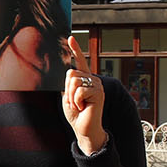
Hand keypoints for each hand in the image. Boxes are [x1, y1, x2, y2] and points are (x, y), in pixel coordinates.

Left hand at [62, 37, 107, 154]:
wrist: (84, 128)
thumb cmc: (76, 114)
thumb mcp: (67, 96)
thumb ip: (67, 83)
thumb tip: (68, 71)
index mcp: (84, 79)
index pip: (79, 62)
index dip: (75, 49)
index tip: (70, 38)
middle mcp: (92, 79)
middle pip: (71, 72)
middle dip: (67, 89)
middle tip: (74, 101)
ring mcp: (97, 85)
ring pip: (74, 81)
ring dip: (72, 96)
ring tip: (79, 105)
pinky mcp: (98, 92)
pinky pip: (79, 91)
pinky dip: (76, 101)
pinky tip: (83, 107)